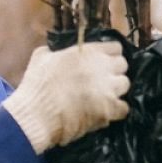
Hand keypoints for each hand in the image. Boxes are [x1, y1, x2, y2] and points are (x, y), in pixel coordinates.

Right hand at [3, 40, 129, 153]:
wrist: (36, 115)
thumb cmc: (36, 86)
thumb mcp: (40, 57)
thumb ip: (54, 51)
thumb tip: (56, 51)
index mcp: (86, 52)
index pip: (115, 47)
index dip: (110, 55)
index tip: (103, 63)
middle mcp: (101, 67)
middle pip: (123, 65)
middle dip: (114, 72)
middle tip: (102, 81)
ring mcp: (107, 88)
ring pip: (125, 84)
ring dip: (116, 90)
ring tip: (103, 97)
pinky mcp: (109, 109)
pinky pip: (124, 107)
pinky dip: (116, 110)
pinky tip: (105, 112)